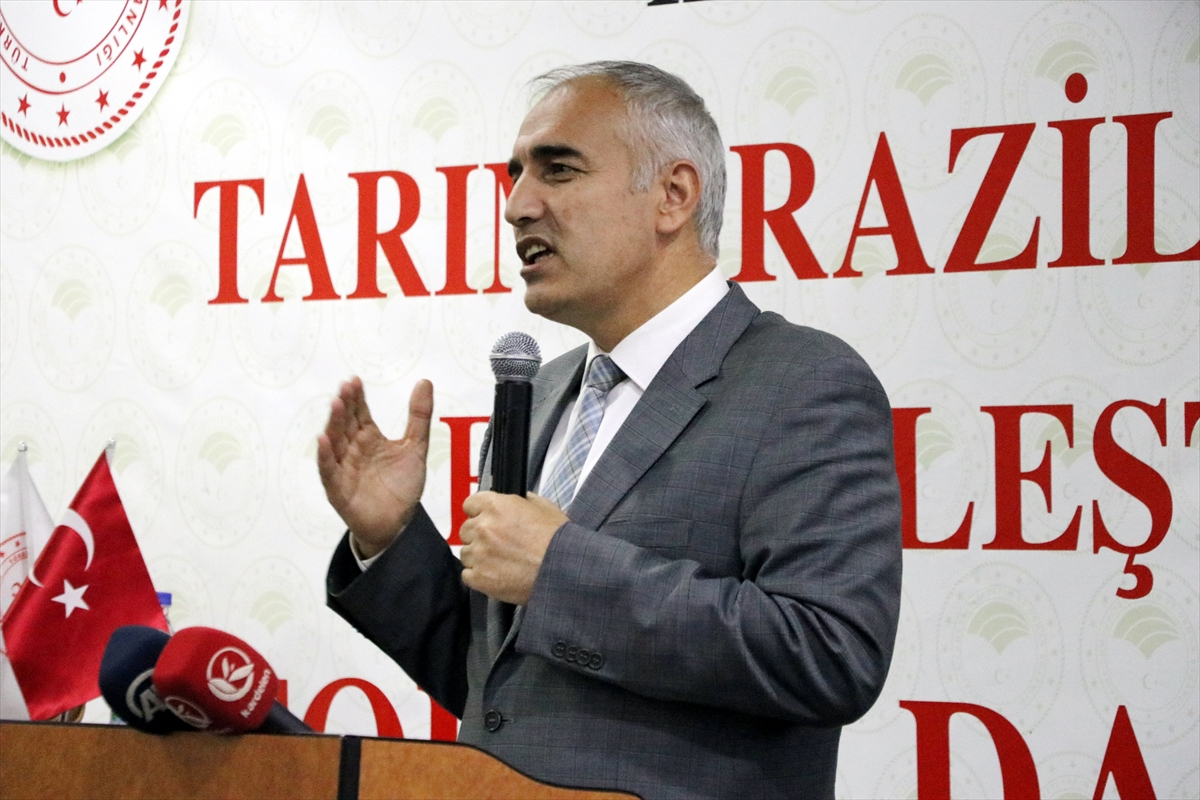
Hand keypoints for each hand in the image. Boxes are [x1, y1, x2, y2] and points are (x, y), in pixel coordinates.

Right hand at [317, 378, 432, 557]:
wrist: (398, 523)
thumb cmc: (401, 485)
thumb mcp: (416, 447)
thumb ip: (419, 416)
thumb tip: (425, 382)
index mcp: (368, 438)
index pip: (360, 413)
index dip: (357, 398)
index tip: (355, 381)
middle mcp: (352, 450)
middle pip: (345, 424)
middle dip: (345, 406)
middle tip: (345, 388)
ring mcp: (344, 468)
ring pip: (335, 443)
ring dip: (334, 424)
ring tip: (336, 405)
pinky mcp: (338, 489)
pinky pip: (329, 471)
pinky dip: (326, 457)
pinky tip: (324, 441)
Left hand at [459, 492, 567, 604]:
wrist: (563, 570)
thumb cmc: (558, 539)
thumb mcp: (544, 507)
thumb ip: (522, 501)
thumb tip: (514, 501)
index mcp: (496, 506)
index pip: (470, 504)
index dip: (480, 512)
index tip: (486, 520)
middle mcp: (483, 528)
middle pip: (466, 529)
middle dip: (479, 536)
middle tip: (498, 544)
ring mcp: (479, 554)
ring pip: (466, 553)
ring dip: (479, 557)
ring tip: (501, 562)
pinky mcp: (479, 578)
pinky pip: (468, 574)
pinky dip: (479, 576)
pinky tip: (497, 575)